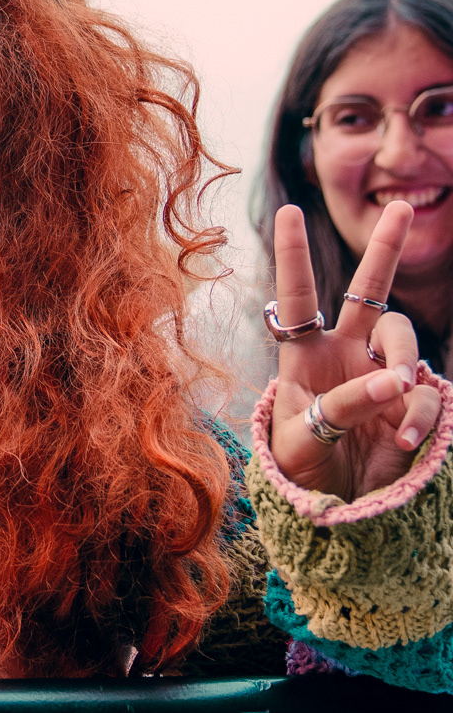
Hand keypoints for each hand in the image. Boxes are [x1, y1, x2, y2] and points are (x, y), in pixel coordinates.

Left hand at [268, 201, 441, 498]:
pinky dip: (415, 417)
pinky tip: (400, 442)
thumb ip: (340, 407)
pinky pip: (422, 396)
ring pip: (402, 337)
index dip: (294, 258)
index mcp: (306, 356)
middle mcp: (347, 354)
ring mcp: (383, 375)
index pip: (298, 301)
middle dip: (385, 251)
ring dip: (399, 359)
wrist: (332, 503)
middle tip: (399, 208)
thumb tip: (391, 381)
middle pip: (368, 294)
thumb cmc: (301, 466)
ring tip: (393, 388)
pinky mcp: (411, 403)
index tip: (290, 211)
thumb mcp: (302, 439)